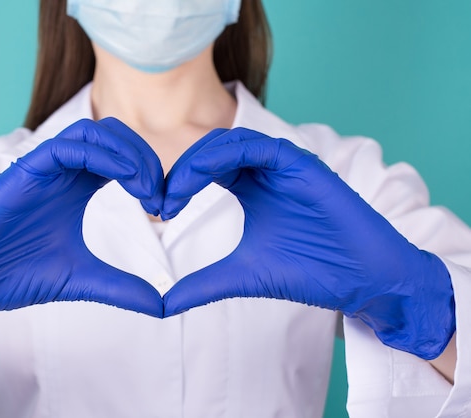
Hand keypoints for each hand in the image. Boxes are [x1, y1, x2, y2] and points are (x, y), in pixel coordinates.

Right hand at [0, 118, 164, 347]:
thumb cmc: (12, 275)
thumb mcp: (82, 279)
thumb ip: (120, 286)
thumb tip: (161, 304)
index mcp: (77, 187)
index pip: (123, 159)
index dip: (151, 175)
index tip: (168, 208)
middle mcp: (63, 171)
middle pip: (115, 137)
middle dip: (147, 159)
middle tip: (163, 196)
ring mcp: (43, 167)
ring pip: (94, 132)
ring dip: (129, 153)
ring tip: (149, 189)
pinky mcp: (24, 170)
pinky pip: (68, 146)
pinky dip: (103, 154)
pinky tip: (127, 179)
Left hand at [162, 128, 454, 358]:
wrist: (361, 279)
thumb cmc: (310, 272)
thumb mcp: (242, 275)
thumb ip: (203, 283)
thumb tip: (163, 303)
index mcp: (248, 187)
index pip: (202, 171)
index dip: (177, 184)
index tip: (158, 211)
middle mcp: (263, 171)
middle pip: (209, 152)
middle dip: (180, 171)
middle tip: (160, 201)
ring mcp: (283, 165)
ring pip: (229, 142)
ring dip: (197, 162)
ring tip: (175, 193)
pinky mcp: (303, 164)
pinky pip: (260, 146)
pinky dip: (227, 154)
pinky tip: (203, 177)